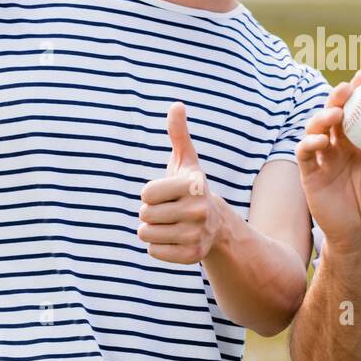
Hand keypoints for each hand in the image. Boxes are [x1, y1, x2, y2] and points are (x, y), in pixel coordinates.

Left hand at [137, 103, 223, 263]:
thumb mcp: (185, 161)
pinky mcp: (192, 256)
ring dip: (152, 230)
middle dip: (150, 212)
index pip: (146, 192)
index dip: (151, 193)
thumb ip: (178, 134)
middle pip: (145, 213)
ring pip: (146, 234)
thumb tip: (176, 105)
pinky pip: (153, 252)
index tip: (167, 193)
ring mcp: (196, 234)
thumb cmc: (190, 189)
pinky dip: (157, 247)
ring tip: (170, 225)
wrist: (216, 225)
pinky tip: (174, 239)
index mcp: (194, 185)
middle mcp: (198, 210)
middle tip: (169, 210)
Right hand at [295, 70, 360, 250]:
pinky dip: (309, 144)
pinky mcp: (310, 174)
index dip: (360, 91)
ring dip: (323, 117)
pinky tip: (320, 142)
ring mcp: (324, 159)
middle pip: (335, 113)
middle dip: (338, 97)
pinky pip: (305, 154)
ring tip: (335, 115)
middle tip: (347, 88)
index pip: (360, 111)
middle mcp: (341, 146)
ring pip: (317, 129)